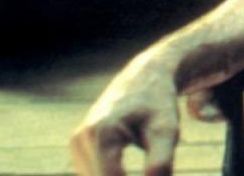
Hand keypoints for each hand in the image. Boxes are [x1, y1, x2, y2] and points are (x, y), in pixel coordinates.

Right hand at [69, 58, 180, 175]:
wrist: (146, 77)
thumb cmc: (159, 103)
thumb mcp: (167, 130)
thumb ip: (160, 163)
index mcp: (101, 132)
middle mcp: (81, 139)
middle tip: (153, 171)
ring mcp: (76, 144)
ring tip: (145, 165)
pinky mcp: (79, 149)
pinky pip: (95, 174)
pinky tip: (129, 166)